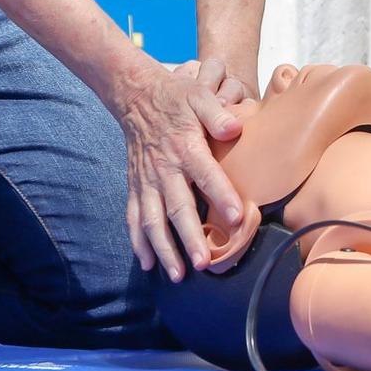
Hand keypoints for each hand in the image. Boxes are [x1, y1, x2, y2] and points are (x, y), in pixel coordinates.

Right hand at [117, 56, 246, 281]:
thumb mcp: (199, 96)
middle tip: (202, 263)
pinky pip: (134, 217)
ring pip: (153, 220)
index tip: (237, 217)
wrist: (137, 96)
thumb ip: (217, 112)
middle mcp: (164, 168)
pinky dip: (139, 241)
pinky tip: (147, 263)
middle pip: (177, 207)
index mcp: (185, 146)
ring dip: (164, 248)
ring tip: (178, 274)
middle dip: (189, 236)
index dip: (222, 194)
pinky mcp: (135, 186)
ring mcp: (147, 180)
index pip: (206, 174)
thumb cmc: (177, 99)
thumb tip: (234, 128)